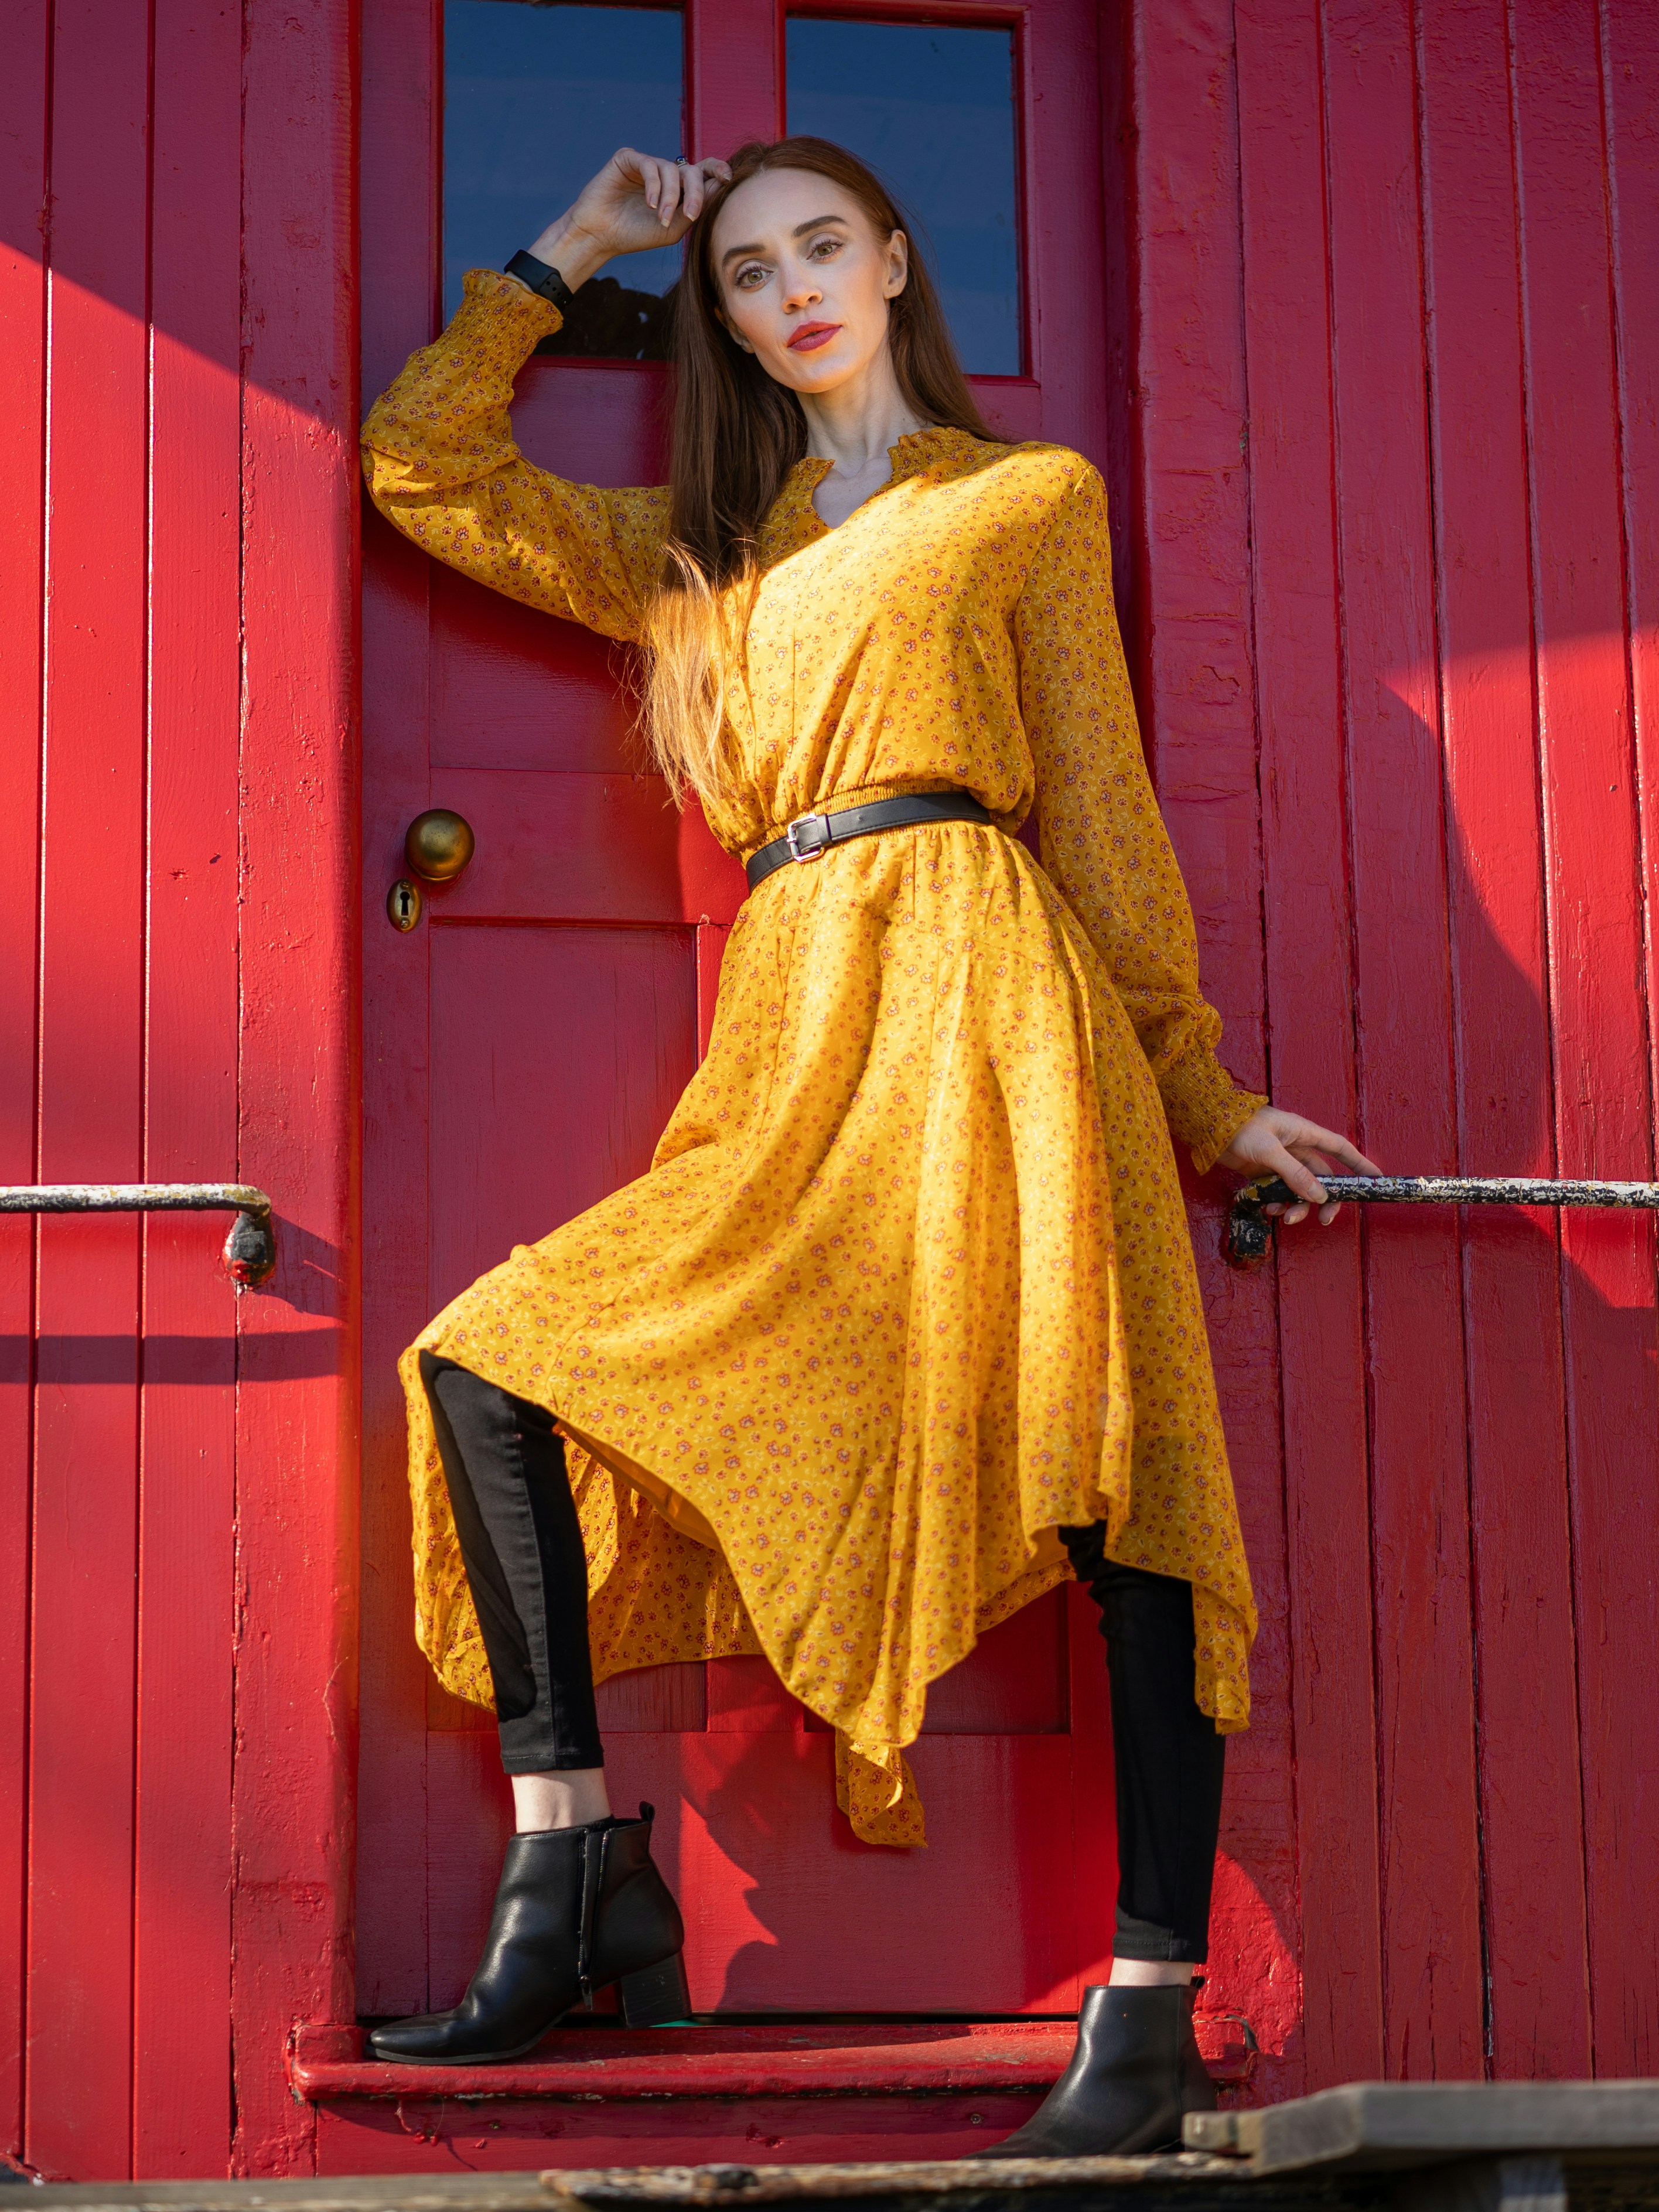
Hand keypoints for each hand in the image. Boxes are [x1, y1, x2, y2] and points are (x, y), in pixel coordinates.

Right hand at [528, 150, 732, 289]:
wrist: (601, 236)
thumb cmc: (637, 234)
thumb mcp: (673, 228)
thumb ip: (695, 209)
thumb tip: (717, 187)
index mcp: (678, 188)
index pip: (703, 172)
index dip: (717, 169)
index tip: (727, 179)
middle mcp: (664, 173)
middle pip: (691, 170)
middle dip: (694, 192)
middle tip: (690, 215)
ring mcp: (646, 164)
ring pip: (671, 169)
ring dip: (670, 196)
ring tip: (662, 218)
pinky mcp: (628, 158)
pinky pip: (649, 164)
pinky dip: (653, 185)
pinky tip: (650, 204)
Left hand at [1216, 1106, 1381, 1226]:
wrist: (1204, 1126)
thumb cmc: (1236, 1127)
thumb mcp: (1268, 1150)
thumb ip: (1294, 1173)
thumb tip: (1319, 1195)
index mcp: (1302, 1133)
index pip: (1339, 1149)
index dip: (1359, 1164)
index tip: (1376, 1181)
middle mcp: (1294, 1147)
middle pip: (1321, 1176)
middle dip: (1325, 1199)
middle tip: (1324, 1219)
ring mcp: (1278, 1161)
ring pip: (1299, 1188)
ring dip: (1296, 1204)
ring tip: (1284, 1217)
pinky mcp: (1262, 1172)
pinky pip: (1278, 1191)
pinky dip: (1277, 1202)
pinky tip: (1268, 1208)